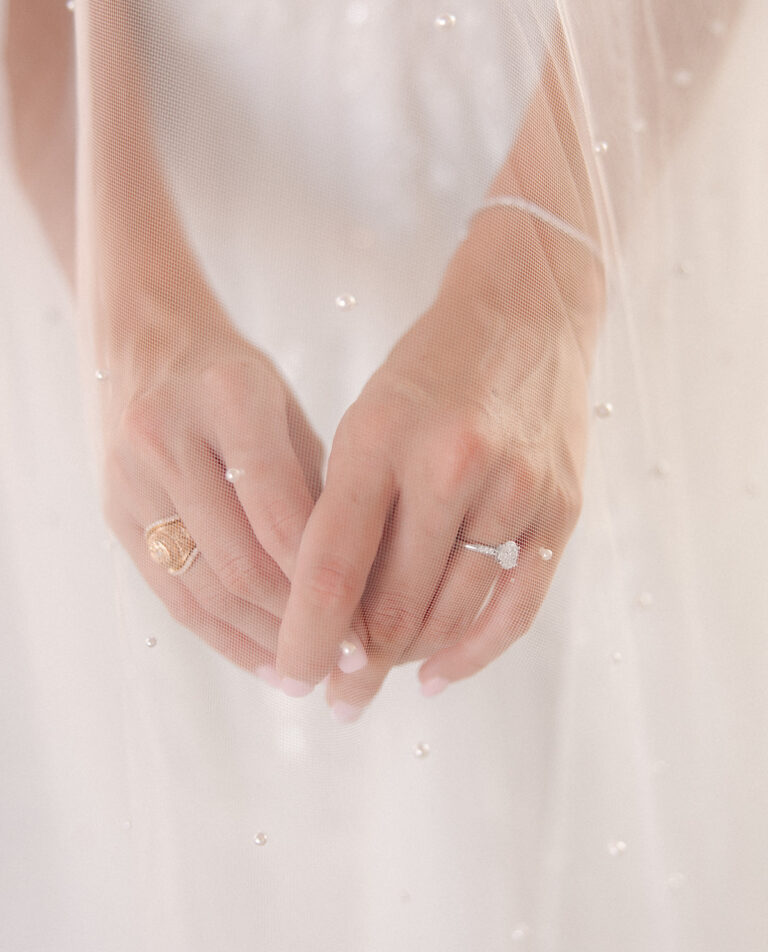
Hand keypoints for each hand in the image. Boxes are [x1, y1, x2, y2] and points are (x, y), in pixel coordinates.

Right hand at [102, 320, 323, 678]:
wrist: (143, 341)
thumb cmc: (232, 376)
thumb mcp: (286, 408)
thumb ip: (313, 487)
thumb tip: (358, 585)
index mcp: (228, 397)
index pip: (280, 512)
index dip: (325, 582)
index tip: (367, 627)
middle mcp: (167, 437)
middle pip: (238, 561)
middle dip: (298, 624)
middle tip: (347, 662)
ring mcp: (130, 479)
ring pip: (201, 588)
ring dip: (260, 641)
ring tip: (307, 673)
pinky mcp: (113, 513)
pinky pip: (169, 592)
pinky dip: (218, 633)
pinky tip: (260, 656)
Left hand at [275, 270, 590, 718]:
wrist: (526, 314)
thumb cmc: (430, 373)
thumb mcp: (367, 421)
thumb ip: (346, 512)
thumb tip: (332, 618)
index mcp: (380, 438)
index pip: (331, 564)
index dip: (306, 638)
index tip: (291, 681)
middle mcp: (449, 465)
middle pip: (393, 604)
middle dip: (356, 666)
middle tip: (336, 700)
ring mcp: (513, 488)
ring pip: (451, 613)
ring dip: (408, 662)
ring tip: (378, 682)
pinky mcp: (561, 507)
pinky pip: (515, 608)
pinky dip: (473, 654)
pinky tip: (437, 677)